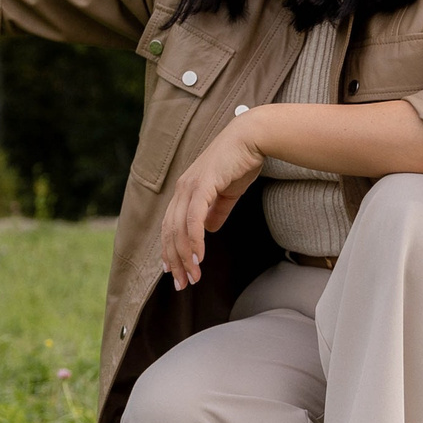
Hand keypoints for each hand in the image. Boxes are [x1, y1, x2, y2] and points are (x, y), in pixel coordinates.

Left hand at [159, 115, 265, 289]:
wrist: (253, 138)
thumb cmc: (240, 162)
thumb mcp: (226, 193)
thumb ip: (216, 211)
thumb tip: (208, 230)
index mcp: (185, 191)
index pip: (170, 226)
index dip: (170, 251)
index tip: (174, 272)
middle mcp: (182, 189)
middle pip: (170, 232)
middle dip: (175, 261)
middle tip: (182, 284)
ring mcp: (190, 186)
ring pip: (179, 229)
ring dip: (185, 257)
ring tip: (193, 276)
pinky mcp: (202, 185)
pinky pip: (194, 219)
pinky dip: (194, 240)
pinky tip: (198, 257)